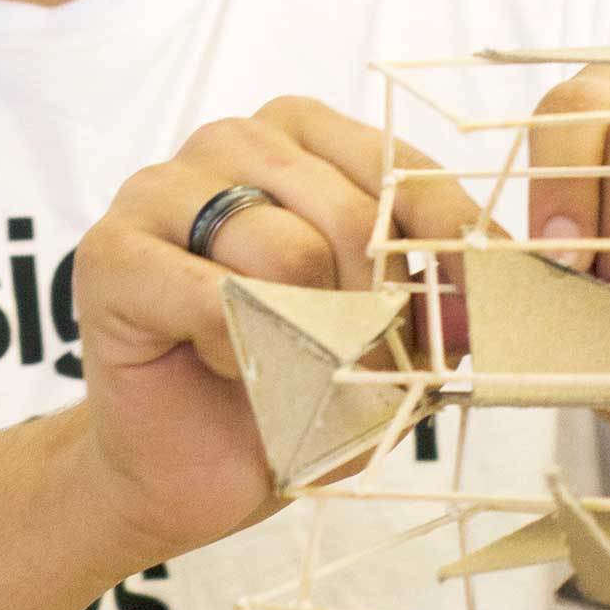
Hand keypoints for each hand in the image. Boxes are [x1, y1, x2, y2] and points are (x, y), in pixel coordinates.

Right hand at [70, 97, 476, 563]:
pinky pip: (213, 297)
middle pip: (350, 212)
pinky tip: (222, 363)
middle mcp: (231, 141)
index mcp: (301, 139)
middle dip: (375, 311)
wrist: (184, 470)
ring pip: (286, 251)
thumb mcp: (386, 344)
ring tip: (278, 362)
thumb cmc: (284, 391)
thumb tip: (497, 286)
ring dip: (303, 337)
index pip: (401, 167)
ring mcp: (161, 188)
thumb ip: (434, 304)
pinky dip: (238, 351)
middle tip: (360, 368)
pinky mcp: (111, 250)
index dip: (453, 241)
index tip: (492, 299)